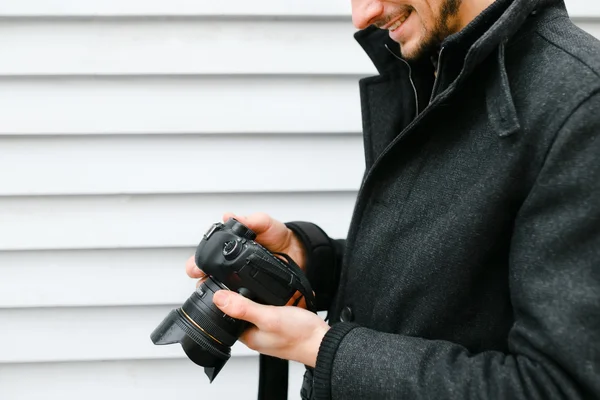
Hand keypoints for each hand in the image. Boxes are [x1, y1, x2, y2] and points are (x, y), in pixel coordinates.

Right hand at [186, 212, 308, 303]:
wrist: (296, 252)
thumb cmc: (277, 235)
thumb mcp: (265, 223)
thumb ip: (250, 220)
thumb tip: (229, 216)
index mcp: (227, 248)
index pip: (204, 256)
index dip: (196, 262)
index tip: (195, 268)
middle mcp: (229, 265)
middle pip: (206, 276)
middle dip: (200, 279)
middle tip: (202, 280)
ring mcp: (238, 280)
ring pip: (218, 291)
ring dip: (213, 293)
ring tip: (214, 294)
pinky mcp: (250, 293)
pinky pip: (238, 301)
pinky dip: (233, 303)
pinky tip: (233, 304)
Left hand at [212, 289, 329, 366]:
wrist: (323, 342)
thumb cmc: (300, 336)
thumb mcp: (269, 317)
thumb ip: (244, 308)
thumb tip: (218, 298)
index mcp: (247, 336)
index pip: (225, 316)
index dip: (221, 300)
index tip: (221, 283)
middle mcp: (255, 334)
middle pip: (239, 311)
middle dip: (239, 296)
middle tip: (241, 280)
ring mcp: (267, 330)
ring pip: (254, 309)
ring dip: (255, 296)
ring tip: (257, 284)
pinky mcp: (279, 325)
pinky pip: (267, 310)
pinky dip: (268, 300)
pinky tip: (274, 294)